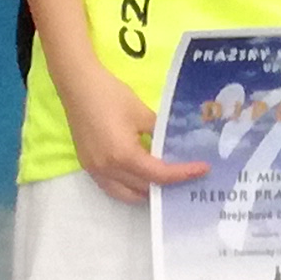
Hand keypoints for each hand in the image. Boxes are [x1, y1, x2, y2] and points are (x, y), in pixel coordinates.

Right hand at [59, 61, 207, 203]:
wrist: (78, 85)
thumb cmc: (111, 95)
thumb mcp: (143, 114)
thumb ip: (159, 134)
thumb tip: (174, 147)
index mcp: (123, 156)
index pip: (159, 175)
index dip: (182, 174)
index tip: (202, 169)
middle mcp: (108, 170)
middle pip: (144, 188)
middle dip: (166, 185)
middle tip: (185, 175)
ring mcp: (95, 170)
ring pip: (126, 194)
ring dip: (147, 190)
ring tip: (165, 179)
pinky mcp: (88, 165)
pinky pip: (112, 187)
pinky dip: (129, 187)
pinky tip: (141, 175)